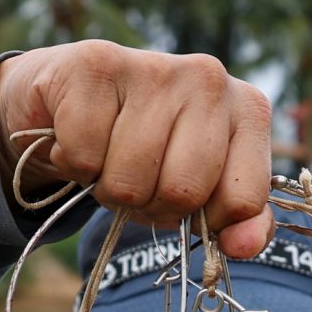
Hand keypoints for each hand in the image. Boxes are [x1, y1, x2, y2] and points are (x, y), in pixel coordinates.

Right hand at [0, 42, 275, 259]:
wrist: (64, 100)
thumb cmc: (142, 152)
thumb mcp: (198, 191)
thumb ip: (236, 221)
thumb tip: (243, 246)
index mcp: (248, 110)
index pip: (244, 201)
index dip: (206, 221)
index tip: (186, 200)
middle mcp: (210, 78)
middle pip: (184, 191)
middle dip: (151, 203)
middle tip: (137, 175)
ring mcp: (154, 66)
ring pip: (130, 182)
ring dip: (107, 187)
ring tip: (105, 155)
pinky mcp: (95, 64)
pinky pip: (84, 157)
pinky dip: (72, 164)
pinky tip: (76, 135)